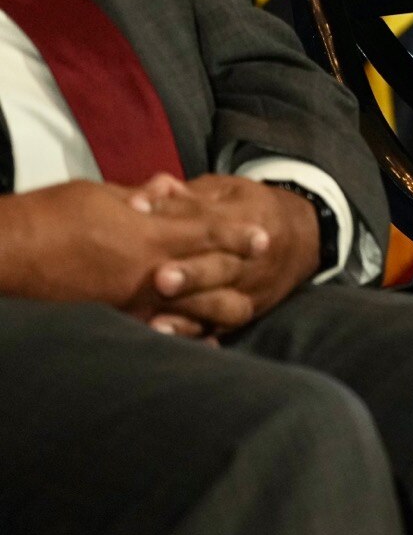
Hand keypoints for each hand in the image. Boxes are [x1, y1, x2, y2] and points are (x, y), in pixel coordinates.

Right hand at [0, 179, 268, 325]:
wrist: (7, 255)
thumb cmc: (50, 217)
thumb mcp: (99, 195)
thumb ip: (139, 198)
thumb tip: (165, 192)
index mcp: (149, 234)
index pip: (207, 232)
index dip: (238, 235)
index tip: (265, 238)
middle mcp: (147, 271)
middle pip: (210, 275)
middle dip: (239, 273)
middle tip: (265, 272)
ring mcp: (131, 301)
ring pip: (191, 310)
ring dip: (218, 309)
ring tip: (243, 308)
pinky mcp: (112, 320)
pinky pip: (158, 332)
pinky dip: (182, 335)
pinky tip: (201, 342)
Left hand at [141, 175, 321, 331]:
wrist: (303, 238)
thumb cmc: (250, 210)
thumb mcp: (227, 191)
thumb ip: (188, 195)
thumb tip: (148, 194)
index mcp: (250, 216)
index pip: (210, 217)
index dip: (174, 214)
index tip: (137, 210)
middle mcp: (254, 257)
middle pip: (222, 266)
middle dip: (192, 274)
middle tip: (161, 278)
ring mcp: (250, 288)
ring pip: (222, 303)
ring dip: (191, 309)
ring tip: (158, 316)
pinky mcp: (245, 312)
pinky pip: (219, 326)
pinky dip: (192, 332)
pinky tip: (164, 332)